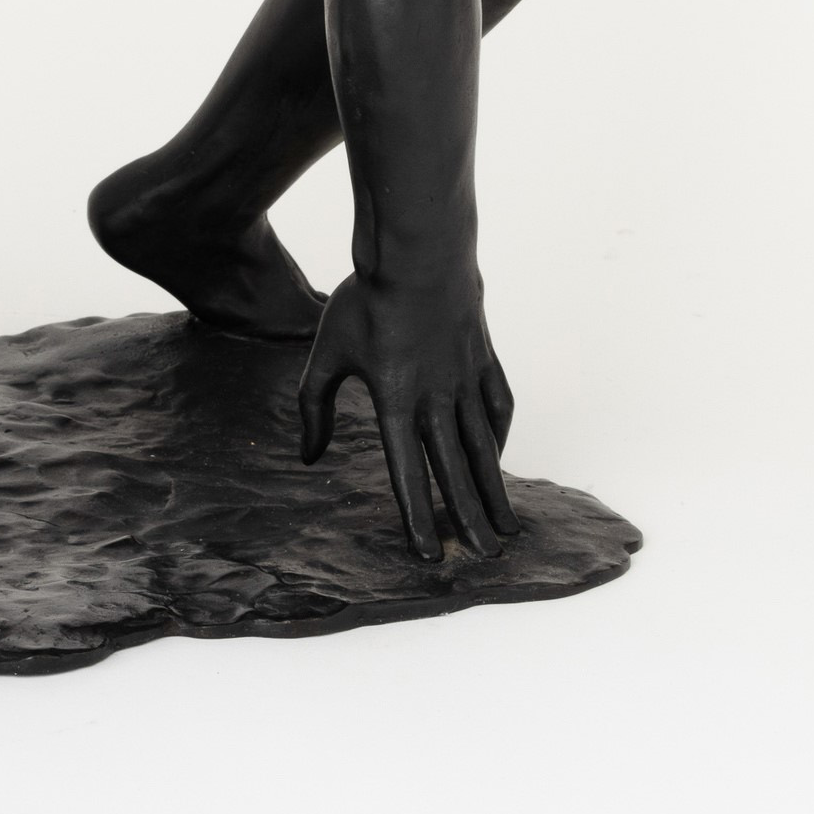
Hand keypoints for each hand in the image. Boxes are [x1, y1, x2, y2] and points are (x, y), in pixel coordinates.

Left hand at [298, 271, 518, 560]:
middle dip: (468, 519)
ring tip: (506, 528)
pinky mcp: (483, 359)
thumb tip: (307, 454)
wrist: (418, 255)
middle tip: (484, 558)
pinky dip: (500, 436)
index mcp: (395, 401)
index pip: (405, 471)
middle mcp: (435, 399)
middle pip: (453, 470)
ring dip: (492, 490)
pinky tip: (498, 457)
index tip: (426, 552)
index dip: (415, 514)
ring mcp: (465, 380)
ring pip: (482, 448)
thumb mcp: (327, 350)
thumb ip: (315, 404)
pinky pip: (498, 407)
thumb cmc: (366, 300)